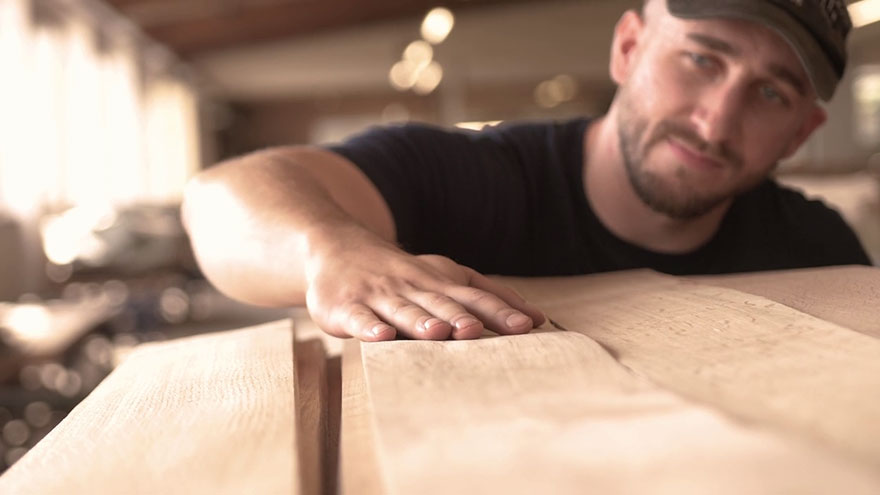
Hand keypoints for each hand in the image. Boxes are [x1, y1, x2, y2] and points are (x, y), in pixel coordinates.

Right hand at [304, 241, 545, 341]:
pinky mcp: (346, 307)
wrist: (335, 245)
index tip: (527, 326)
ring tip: (438, 333)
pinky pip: (360, 318)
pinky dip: (369, 327)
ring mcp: (378, 296)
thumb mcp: (445, 275)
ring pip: (403, 310)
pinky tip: (381, 337)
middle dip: (460, 317)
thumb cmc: (402, 272)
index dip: (500, 311)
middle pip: (441, 303)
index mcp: (439, 282)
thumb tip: (538, 317)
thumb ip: (488, 295)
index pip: (475, 297)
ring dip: (421, 321)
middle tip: (478, 330)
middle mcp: (412, 287)